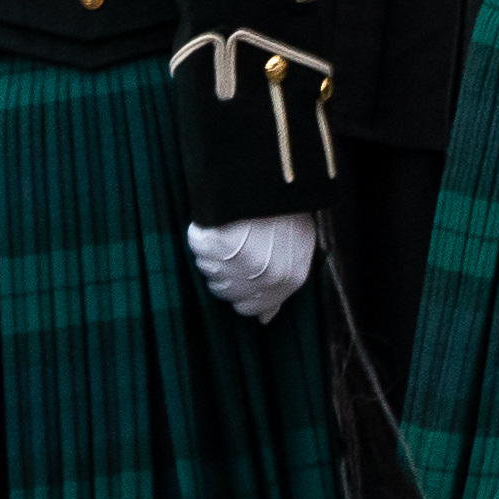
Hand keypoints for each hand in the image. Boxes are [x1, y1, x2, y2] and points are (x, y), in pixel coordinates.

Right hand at [183, 212, 321, 322]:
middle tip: (238, 245)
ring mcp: (236, 266)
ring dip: (216, 255)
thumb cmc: (285, 209)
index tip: (243, 270)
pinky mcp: (212, 248)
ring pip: (211, 274)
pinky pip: (199, 250)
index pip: (254, 308)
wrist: (271, 180)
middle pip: (228, 294)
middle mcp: (264, 280)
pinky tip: (221, 223)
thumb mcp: (298, 245)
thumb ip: (283, 283)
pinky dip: (204, 237)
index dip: (246, 290)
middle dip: (228, 274)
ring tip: (233, 229)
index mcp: (290, 279)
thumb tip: (265, 319)